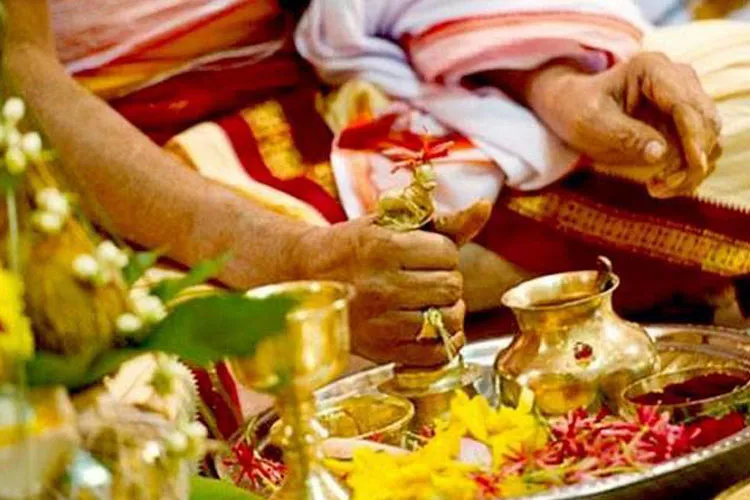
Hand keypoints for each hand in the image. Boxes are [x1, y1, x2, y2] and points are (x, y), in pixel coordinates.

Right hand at [292, 217, 464, 366]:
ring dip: (448, 309)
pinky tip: (432, 327)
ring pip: (449, 320)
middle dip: (447, 278)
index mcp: (383, 247)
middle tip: (427, 277)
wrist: (306, 279)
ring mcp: (381, 323)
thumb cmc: (355, 246)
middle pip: (451, 286)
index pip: (447, 252)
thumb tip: (485, 207)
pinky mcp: (382, 351)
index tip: (425, 252)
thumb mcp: (391, 224)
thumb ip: (443, 221)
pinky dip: (444, 340)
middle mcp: (381, 286)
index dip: (443, 251)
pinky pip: (436, 353)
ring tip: (430, 301)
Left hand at [526, 52, 720, 195]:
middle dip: (694, 158)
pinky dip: (687, 172)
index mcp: (652, 70)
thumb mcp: (590, 122)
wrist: (570, 108)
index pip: (686, 104)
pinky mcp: (683, 125)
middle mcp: (677, 80)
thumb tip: (660, 154)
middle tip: (663, 186)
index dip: (694, 136)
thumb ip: (624, 136)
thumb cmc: (576, 109)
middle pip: (706, 121)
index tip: (693, 164)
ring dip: (692, 169)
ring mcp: (684, 102)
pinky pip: (699, 151)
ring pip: (709, 138)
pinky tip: (659, 185)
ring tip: (657, 188)